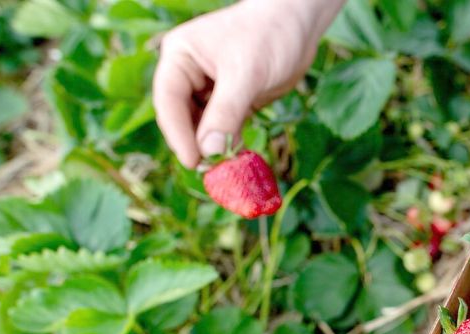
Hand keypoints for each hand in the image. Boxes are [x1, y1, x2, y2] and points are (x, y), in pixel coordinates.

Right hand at [153, 0, 343, 167]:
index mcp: (180, 57)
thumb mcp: (246, 73)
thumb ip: (226, 112)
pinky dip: (230, 144)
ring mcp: (211, 89)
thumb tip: (209, 151)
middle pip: (183, 117)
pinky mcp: (233, 101)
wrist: (300, 24)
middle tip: (211, 173)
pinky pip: (225, 128)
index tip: (193, 161)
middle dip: (196, 144)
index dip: (178, 134)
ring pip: (204, 127)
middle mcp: (189, 74)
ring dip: (214, 148)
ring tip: (227, 170)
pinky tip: (239, 158)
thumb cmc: (269, 35)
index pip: (168, 101)